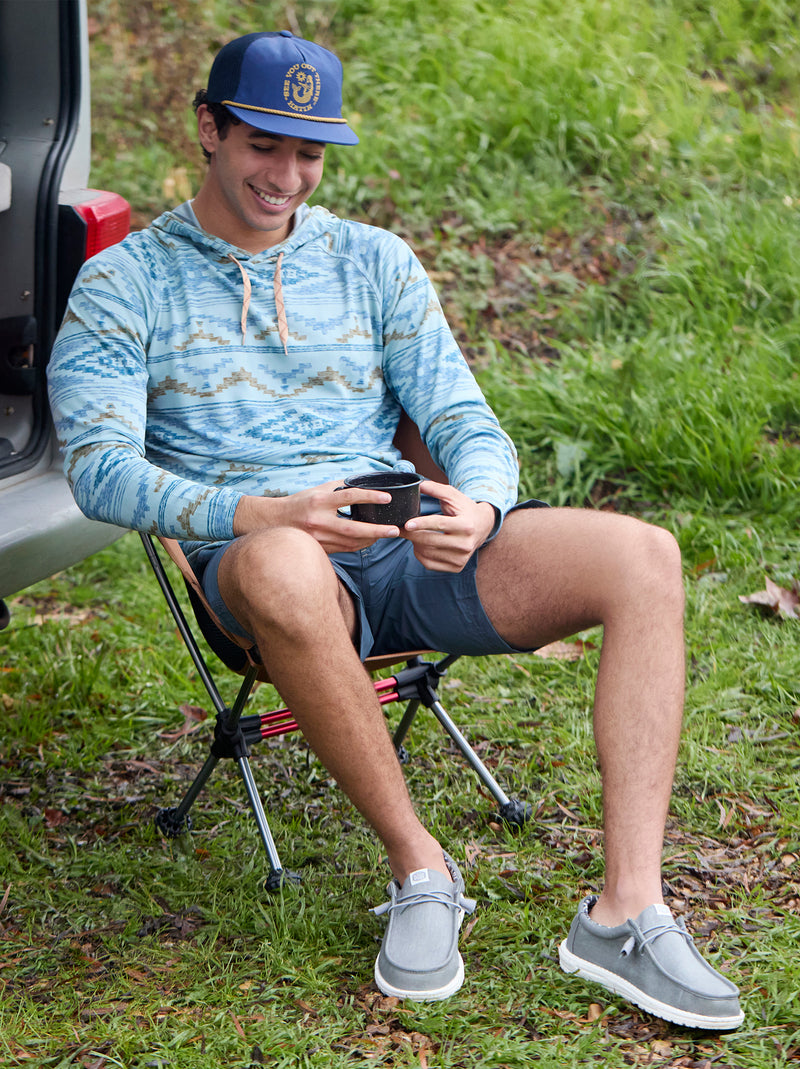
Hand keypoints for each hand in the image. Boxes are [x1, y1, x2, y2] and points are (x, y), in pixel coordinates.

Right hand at [233, 479, 399, 553]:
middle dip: (376, 531)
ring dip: (371, 540)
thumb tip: (362, 482)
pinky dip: (360, 545)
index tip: (387, 497)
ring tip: (387, 534)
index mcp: (319, 501)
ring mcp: (318, 538)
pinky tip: (371, 541)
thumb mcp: (318, 490)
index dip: (370, 497)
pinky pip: (345, 549)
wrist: (275, 522)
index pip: (349, 497)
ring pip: (351, 543)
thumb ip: (339, 487)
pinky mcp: (320, 549)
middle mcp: (318, 521)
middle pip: (353, 529)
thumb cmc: (299, 503)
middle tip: (394, 530)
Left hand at [401, 481, 496, 571]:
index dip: (422, 524)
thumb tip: (418, 485)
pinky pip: (430, 564)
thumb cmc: (465, 509)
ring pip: (428, 553)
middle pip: (431, 540)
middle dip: (412, 534)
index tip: (407, 524)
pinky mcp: (457, 567)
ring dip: (414, 544)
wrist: (483, 526)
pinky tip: (418, 546)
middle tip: (399, 528)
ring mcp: (462, 558)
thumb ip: (436, 489)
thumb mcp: (454, 496)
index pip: (440, 524)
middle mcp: (466, 543)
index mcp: (466, 525)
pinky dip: (420, 555)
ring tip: (412, 534)